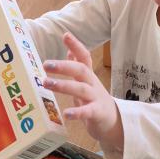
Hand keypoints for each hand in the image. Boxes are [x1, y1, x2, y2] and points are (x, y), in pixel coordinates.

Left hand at [43, 33, 123, 155]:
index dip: (76, 46)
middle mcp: (93, 84)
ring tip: (46, 83)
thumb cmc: (95, 101)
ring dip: (63, 85)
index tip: (65, 35)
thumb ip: (78, 67)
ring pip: (81, 89)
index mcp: (89, 77)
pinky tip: (66, 114)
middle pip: (81, 70)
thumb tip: (69, 51)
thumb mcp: (86, 82)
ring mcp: (96, 98)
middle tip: (46, 64)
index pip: (84, 57)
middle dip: (64, 66)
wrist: (113, 122)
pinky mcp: (98, 113)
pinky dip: (77, 112)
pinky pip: (88, 111)